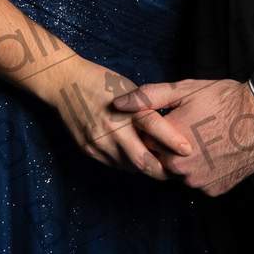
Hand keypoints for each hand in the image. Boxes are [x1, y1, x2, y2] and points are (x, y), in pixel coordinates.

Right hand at [43, 57, 176, 178]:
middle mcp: (111, 127)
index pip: (153, 126)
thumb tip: (169, 127)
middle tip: (177, 171)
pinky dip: (128, 164)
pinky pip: (114, 164)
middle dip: (162, 170)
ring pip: (129, 167)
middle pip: (142, 159)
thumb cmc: (101, 81)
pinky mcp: (89, 150)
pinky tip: (136, 157)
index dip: (172, 140)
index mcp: (125, 108)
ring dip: (145, 168)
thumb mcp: (129, 87)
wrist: (64, 83)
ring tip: (160, 167)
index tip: (188, 150)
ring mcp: (98, 141)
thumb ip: (146, 107)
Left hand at [111, 78, 253, 196]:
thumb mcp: (184, 90)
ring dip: (184, 160)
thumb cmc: (224, 99)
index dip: (156, 130)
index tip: (171, 119)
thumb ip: (148, 97)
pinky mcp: (213, 191)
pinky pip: (198, 182)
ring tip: (204, 138)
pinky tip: (214, 152)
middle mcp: (180, 167)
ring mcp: (198, 182)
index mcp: (168, 140)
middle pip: (161, 159)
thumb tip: (118, 104)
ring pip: (179, 173)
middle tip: (191, 127)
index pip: (145, 141)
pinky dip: (202, 170)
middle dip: (168, 146)